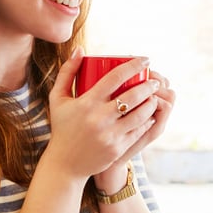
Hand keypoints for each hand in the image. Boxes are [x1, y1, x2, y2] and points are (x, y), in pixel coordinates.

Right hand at [45, 52, 172, 179]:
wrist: (65, 164)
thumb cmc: (62, 127)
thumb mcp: (57, 98)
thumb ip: (67, 72)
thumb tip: (80, 49)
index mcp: (86, 103)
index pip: (115, 78)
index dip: (133, 65)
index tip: (144, 59)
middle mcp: (99, 118)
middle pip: (132, 95)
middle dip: (149, 85)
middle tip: (154, 80)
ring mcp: (110, 134)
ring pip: (140, 114)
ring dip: (151, 102)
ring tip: (154, 96)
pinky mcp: (117, 148)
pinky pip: (138, 130)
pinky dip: (147, 120)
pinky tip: (151, 114)